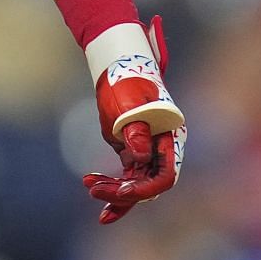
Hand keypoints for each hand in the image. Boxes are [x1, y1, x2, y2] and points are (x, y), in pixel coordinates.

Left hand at [82, 15, 184, 223]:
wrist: (118, 66)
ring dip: (113, 191)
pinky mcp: (135, 152)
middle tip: (93, 189)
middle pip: (148, 185)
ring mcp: (149, 152)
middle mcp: (163, 149)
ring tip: (89, 187)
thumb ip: (136, 131)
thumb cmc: (126, 81)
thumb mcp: (127, 105)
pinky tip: (91, 184)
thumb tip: (141, 158)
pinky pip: (127, 177)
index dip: (144, 188)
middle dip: (122, 193)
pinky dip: (111, 185)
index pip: (164, 176)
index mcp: (170, 137)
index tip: (121, 189)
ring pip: (136, 185)